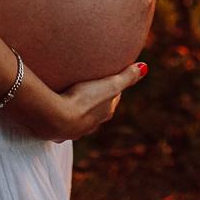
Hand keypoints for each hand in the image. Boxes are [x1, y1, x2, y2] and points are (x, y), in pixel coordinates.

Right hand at [15, 61, 147, 141]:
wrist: (57, 120)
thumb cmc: (85, 101)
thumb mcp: (110, 85)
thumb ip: (127, 76)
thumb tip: (145, 67)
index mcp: (105, 112)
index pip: (112, 99)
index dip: (111, 87)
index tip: (109, 78)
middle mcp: (91, 124)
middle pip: (96, 110)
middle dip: (95, 100)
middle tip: (89, 86)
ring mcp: (73, 130)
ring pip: (78, 118)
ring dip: (76, 109)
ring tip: (70, 97)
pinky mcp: (56, 132)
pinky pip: (60, 122)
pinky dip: (59, 115)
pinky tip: (53, 109)